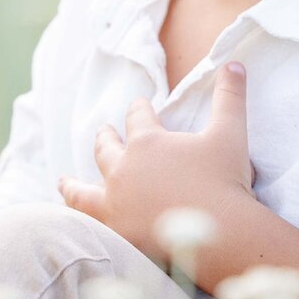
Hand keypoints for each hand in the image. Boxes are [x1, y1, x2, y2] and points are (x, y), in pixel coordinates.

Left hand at [56, 61, 256, 262]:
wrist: (222, 234)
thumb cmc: (226, 181)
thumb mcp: (231, 133)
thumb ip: (230, 97)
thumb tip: (234, 64)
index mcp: (147, 142)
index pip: (138, 117)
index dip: (140, 109)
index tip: (139, 105)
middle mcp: (123, 170)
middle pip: (106, 149)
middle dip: (106, 138)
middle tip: (104, 132)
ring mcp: (115, 204)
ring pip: (83, 192)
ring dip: (73, 184)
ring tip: (64, 182)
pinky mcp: (117, 234)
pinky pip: (90, 225)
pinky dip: (80, 220)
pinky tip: (77, 222)